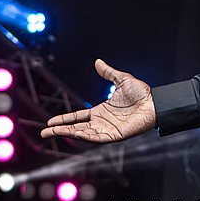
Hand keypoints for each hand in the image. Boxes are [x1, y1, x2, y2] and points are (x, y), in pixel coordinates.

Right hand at [40, 59, 155, 142]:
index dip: (64, 119)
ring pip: (83, 134)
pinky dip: (84, 136)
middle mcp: (102, 122)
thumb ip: (108, 73)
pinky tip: (73, 133)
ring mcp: (108, 130)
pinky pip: (97, 138)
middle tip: (44, 133)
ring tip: (52, 132)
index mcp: (101, 111)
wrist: (155, 102)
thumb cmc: (142, 93)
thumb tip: (97, 62)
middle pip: (76, 128)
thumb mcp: (121, 80)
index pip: (78, 117)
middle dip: (60, 130)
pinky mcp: (115, 135)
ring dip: (68, 133)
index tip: (50, 121)